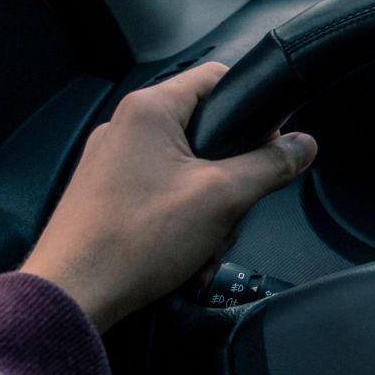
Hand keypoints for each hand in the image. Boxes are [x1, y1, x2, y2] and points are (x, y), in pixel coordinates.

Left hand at [21, 62, 316, 330]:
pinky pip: (161, 198)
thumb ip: (271, 164)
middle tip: (233, 212)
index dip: (253, 108)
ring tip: (203, 250)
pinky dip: (181, 226)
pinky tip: (185, 261)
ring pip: (186, 173)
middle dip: (230, 182)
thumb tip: (302, 145)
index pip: (217, 78)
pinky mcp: (105, 196)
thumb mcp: (223, 198)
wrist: (72, 297)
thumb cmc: (134, 242)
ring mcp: (112, 163)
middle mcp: (125, 128)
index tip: (270, 144)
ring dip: (208, 214)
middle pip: (206, 134)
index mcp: (149, 110)